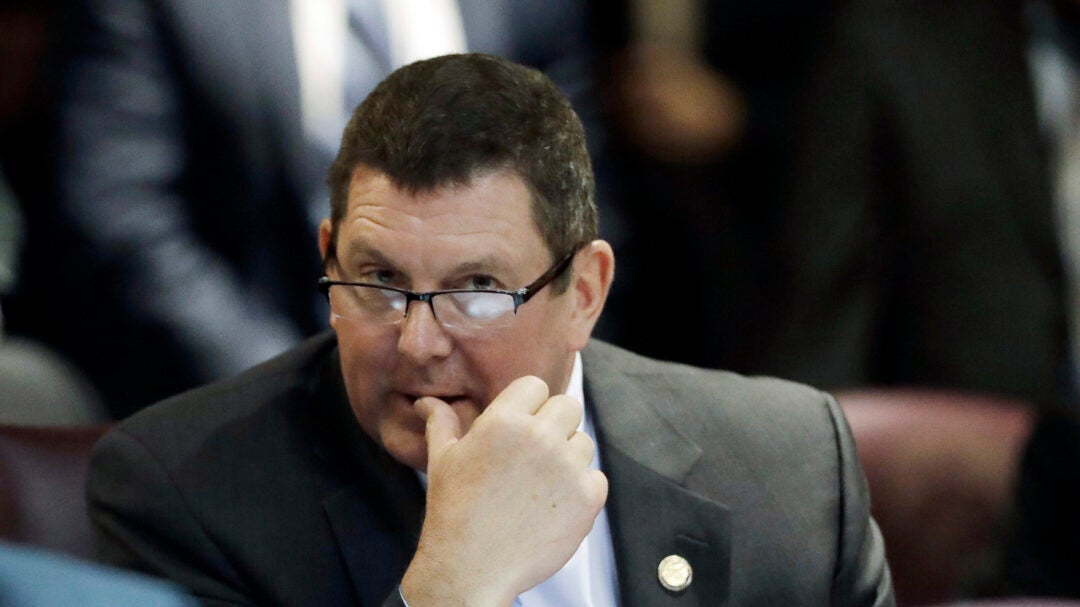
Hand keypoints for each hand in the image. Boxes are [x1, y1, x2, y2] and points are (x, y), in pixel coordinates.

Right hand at [400, 376, 607, 606]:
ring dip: (567, 457)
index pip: (535, 386)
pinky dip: (580, 490)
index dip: (527, 405)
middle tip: (533, 454)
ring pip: (583, 442)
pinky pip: (596, 477)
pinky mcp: (587, 498)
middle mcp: (540, 438)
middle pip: (568, 406)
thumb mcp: (442, 460)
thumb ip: (442, 422)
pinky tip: (552, 505)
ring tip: (538, 485)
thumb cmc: (453, 511)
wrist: (470, 569)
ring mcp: (568, 468)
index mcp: (504, 421)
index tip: (519, 427)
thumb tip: (426, 401)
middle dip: (553, 424)